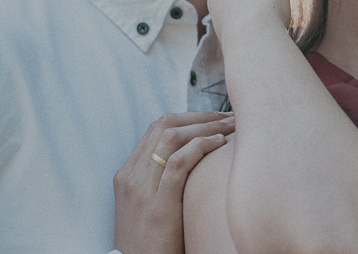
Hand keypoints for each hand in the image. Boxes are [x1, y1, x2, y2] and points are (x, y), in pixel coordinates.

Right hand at [113, 111, 234, 253]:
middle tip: (227, 116)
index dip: (188, 117)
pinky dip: (200, 146)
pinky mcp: (158, 207)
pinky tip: (219, 143)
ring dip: (205, 126)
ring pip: (171, 137)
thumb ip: (161, 179)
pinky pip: (177, 163)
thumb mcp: (148, 204)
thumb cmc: (151, 241)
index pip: (156, 128)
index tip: (214, 117)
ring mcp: (141, 190)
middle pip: (164, 125)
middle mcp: (131, 177)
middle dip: (199, 116)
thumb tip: (195, 155)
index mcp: (127, 174)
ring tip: (230, 126)